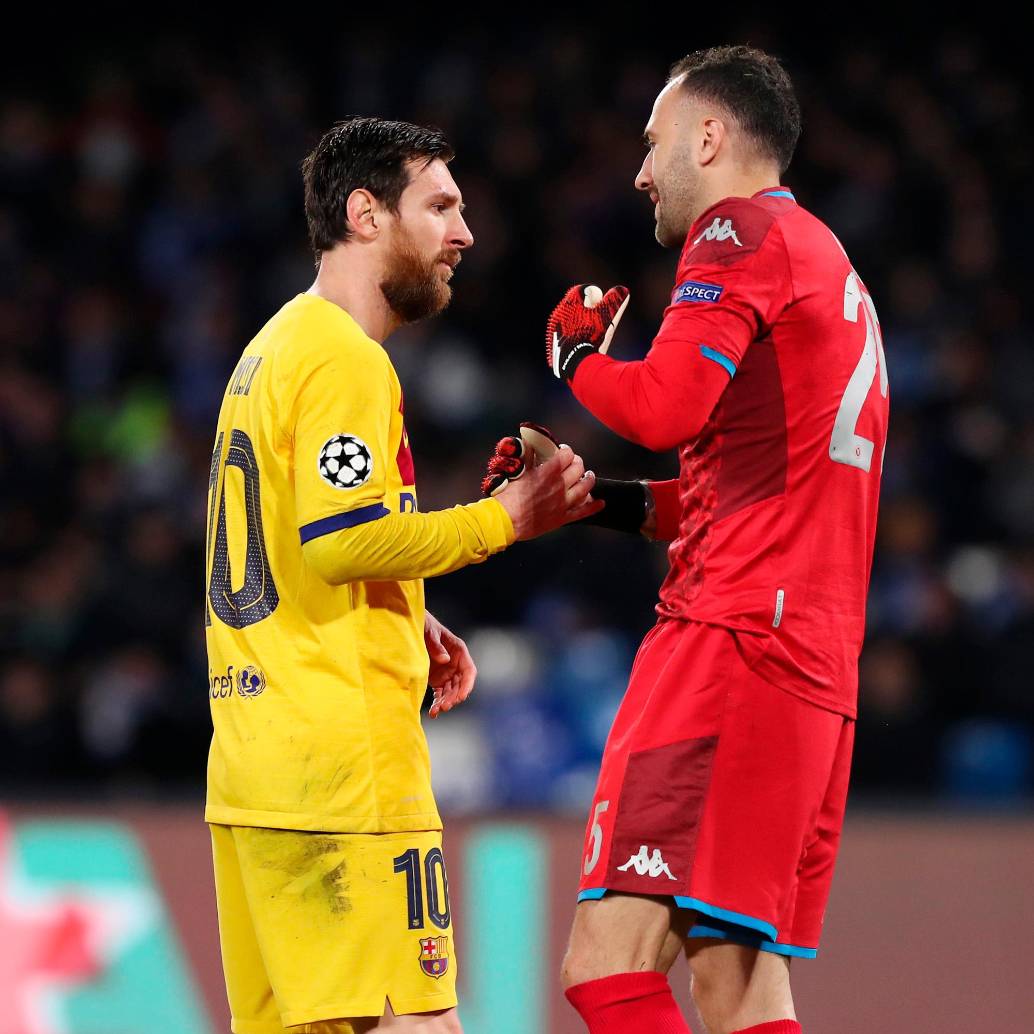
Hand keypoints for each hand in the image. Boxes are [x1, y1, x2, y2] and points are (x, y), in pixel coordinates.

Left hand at [424, 611, 475, 718]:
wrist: (409, 625)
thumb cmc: (423, 625)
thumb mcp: (429, 632)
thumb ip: (437, 645)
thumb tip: (445, 659)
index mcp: (459, 651)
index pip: (469, 671)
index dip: (467, 685)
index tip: (462, 696)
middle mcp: (455, 663)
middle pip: (460, 684)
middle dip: (454, 697)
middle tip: (445, 706)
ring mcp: (446, 672)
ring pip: (451, 692)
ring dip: (446, 702)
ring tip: (437, 710)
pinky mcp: (436, 679)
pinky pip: (440, 693)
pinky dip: (438, 702)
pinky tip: (433, 712)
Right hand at [483, 422, 652, 535]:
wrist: (505, 521)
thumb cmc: (507, 495)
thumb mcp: (516, 470)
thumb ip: (527, 453)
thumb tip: (530, 439)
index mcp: (548, 472)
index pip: (566, 455)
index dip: (567, 450)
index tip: (563, 450)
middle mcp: (559, 486)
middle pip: (578, 469)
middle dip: (578, 462)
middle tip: (575, 462)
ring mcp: (562, 503)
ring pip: (584, 488)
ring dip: (589, 479)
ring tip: (589, 475)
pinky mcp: (561, 518)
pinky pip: (582, 512)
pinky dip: (593, 507)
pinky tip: (601, 502)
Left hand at [546, 283, 629, 381]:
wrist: (574, 362)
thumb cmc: (591, 335)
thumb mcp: (606, 316)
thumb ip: (614, 300)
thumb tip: (623, 289)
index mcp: (569, 303)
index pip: (581, 291)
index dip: (594, 295)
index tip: (601, 304)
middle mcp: (558, 314)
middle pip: (575, 307)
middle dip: (587, 311)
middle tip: (598, 320)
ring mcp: (554, 331)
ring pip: (568, 323)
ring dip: (579, 325)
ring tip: (591, 335)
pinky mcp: (553, 346)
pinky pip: (564, 338)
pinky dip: (572, 340)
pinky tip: (581, 346)